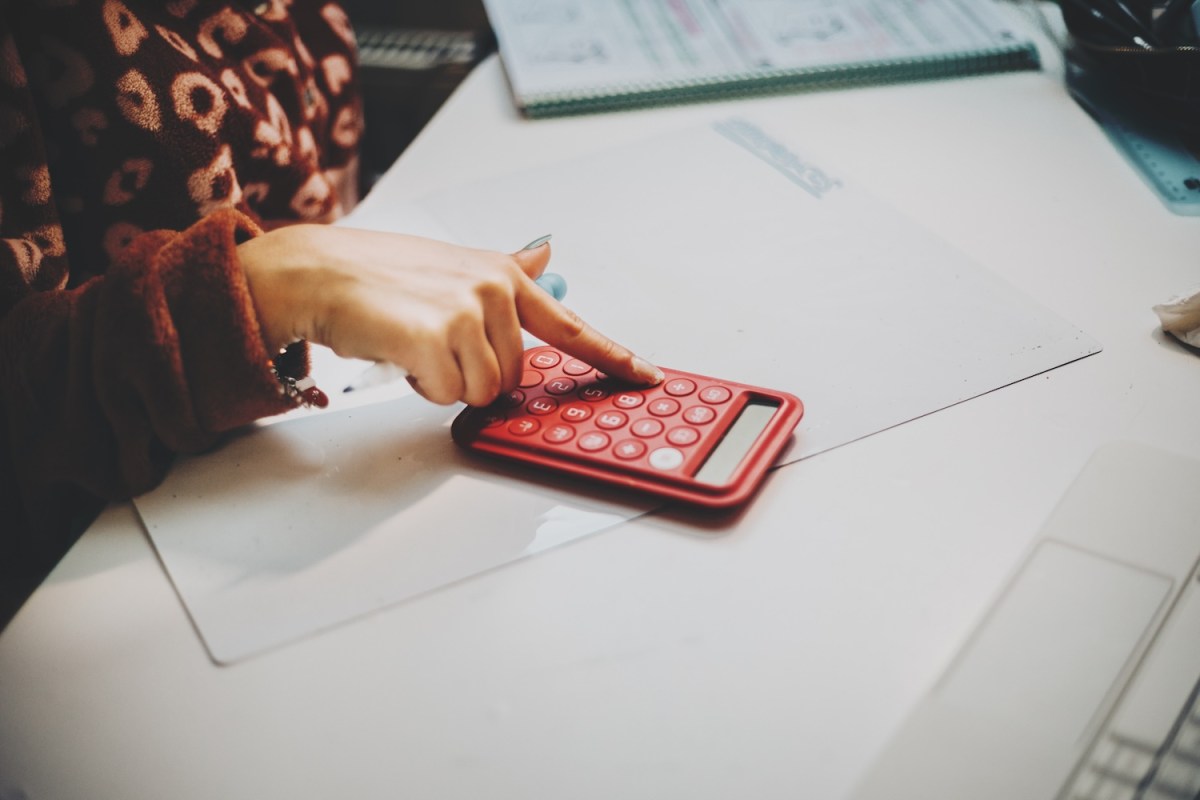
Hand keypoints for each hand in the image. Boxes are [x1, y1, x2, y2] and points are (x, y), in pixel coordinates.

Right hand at [238, 224, 662, 405]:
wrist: (319, 272)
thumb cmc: (381, 274)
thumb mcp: (454, 264)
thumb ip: (506, 271)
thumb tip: (547, 255)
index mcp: (505, 276)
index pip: (572, 326)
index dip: (612, 356)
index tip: (647, 377)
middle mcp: (495, 290)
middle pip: (514, 377)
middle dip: (471, 372)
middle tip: (433, 342)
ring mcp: (468, 312)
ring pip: (483, 392)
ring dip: (444, 381)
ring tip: (414, 343)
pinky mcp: (436, 337)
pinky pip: (447, 396)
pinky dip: (419, 385)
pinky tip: (399, 352)